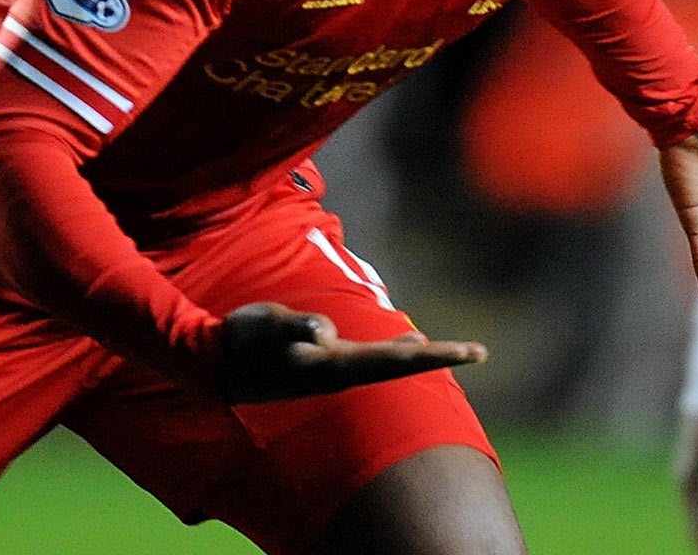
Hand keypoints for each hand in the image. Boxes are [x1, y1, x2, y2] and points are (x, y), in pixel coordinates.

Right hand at [216, 301, 487, 403]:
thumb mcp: (267, 327)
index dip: (434, 354)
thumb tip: (325, 333)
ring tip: (454, 351)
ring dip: (423, 356)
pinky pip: (373, 358)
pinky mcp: (324, 363)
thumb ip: (296, 327)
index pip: (396, 361)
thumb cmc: (243, 342)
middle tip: (480, 351)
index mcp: (335, 365)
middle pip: (401, 365)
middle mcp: (340, 371)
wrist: (217, 365)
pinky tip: (410, 341)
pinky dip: (397, 350)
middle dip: (441, 356)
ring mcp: (333, 369)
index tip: (468, 352)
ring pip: (390, 362)